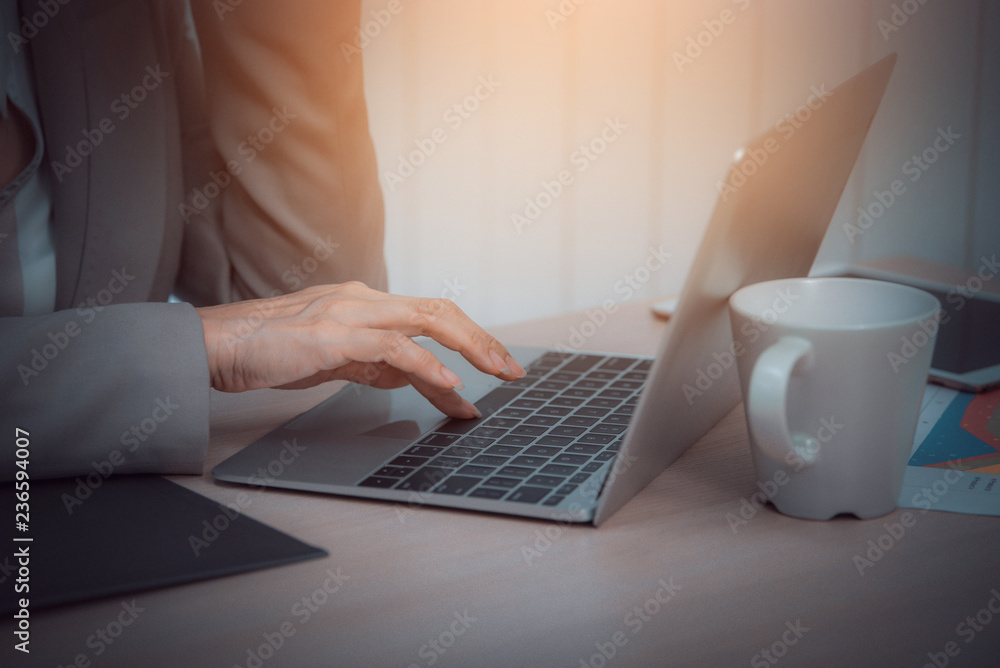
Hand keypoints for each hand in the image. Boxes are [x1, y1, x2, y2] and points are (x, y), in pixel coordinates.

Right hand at [196, 282, 525, 417]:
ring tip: (497, 375)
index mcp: (366, 303)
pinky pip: (392, 346)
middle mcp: (365, 299)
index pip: (432, 314)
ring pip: (428, 320)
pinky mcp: (334, 334)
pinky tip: (448, 383)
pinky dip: (426, 364)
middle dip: (483, 340)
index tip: (496, 366)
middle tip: (512, 370)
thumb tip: (417, 378)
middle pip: (441, 310)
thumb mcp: (336, 357)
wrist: (218, 344)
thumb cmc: (271, 350)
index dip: (470, 338)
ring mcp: (351, 312)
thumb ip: (376, 364)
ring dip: (470, 348)